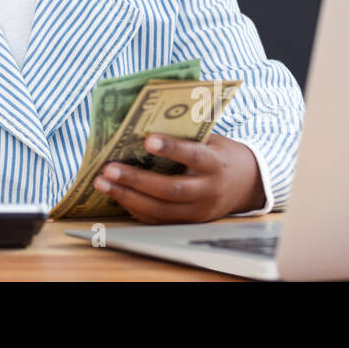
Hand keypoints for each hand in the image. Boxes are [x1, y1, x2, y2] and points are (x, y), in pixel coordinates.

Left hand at [92, 132, 263, 223]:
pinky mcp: (188, 223)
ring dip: (127, 196)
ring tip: (102, 183)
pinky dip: (133, 207)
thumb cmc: (218, 153)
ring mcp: (199, 212)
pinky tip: (115, 194)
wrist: (246, 183)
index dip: (171, 148)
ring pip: (160, 210)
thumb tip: (142, 124)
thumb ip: (184, 134)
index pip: (193, 156)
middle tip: (109, 168)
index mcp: (216, 164)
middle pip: (170, 189)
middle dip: (136, 180)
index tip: (146, 139)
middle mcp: (209, 191)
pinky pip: (157, 220)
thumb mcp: (210, 139)